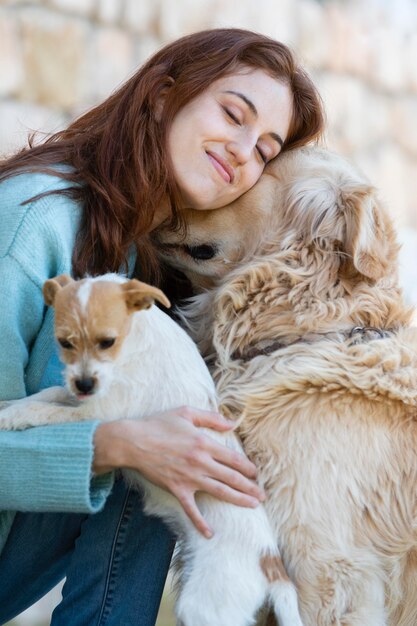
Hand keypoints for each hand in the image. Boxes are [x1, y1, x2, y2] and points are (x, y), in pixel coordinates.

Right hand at [93, 407, 264, 536]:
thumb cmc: (159, 424)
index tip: (256, 473)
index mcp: (205, 443)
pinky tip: (210, 534)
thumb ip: (211, 418)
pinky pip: (191, 509)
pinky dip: (200, 523)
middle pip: (232, 477)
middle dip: (250, 487)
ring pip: (220, 491)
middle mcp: (201, 462)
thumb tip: (232, 423)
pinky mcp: (177, 489)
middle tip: (262, 494)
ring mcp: (190, 478)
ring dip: (239, 499)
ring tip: (253, 505)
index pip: (234, 458)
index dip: (248, 467)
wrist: (134, 441)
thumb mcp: (186, 412)